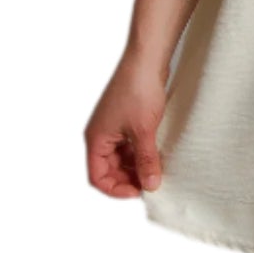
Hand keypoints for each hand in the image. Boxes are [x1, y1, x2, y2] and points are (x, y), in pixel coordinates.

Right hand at [85, 44, 169, 198]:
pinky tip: (157, 155)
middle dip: (128, 179)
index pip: (97, 177)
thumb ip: (146, 161)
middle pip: (109, 170)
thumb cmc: (139, 91)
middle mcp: (101, 135)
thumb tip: (150, 186)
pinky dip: (140, 154)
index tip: (139, 192)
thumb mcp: (144, 132)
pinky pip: (129, 146)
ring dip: (136, 167)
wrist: (146, 61)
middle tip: (152, 183)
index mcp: (96, 139)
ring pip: (120, 159)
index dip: (116, 189)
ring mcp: (113, 128)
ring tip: (156, 170)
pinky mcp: (125, 121)